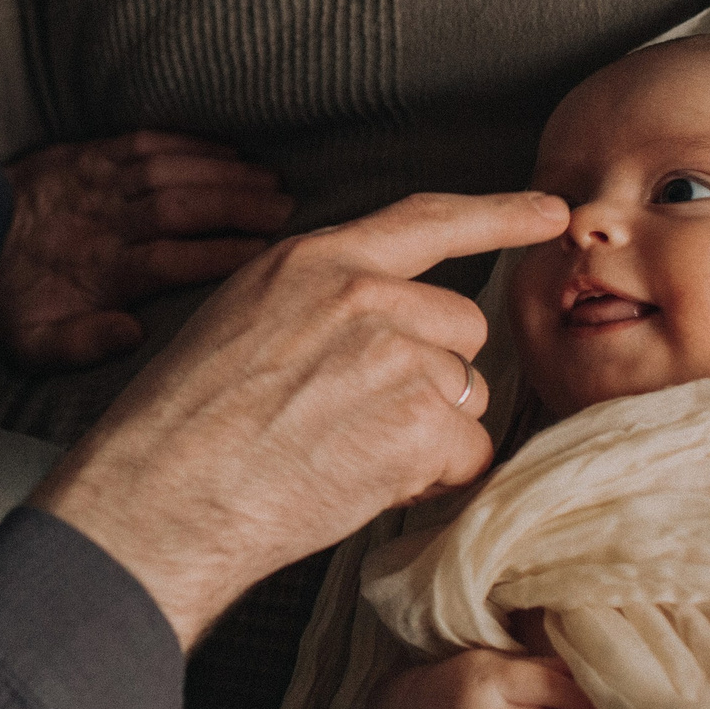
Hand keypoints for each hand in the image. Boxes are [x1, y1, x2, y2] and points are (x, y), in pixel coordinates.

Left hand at [0, 131, 293, 370]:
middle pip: (183, 208)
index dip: (222, 255)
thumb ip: (83, 345)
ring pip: (171, 171)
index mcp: (101, 269)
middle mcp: (107, 220)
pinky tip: (226, 147)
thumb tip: (135, 335)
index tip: (265, 256)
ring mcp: (100, 181)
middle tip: (288, 212)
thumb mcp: (33, 344)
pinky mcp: (90, 153)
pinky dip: (188, 141)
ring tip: (272, 180)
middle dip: (240, 207)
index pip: (174, 259)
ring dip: (225, 172)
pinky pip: (146, 141)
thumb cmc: (9, 298)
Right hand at [30, 191, 572, 647]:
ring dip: (428, 433)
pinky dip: (430, 480)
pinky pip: (467, 453)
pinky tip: (360, 482)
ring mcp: (395, 353)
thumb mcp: (243, 322)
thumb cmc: (183, 427)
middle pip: (461, 327)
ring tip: (343, 454)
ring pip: (466, 394)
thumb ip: (321, 305)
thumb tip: (386, 328)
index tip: (550, 212)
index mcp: (314, 261)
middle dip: (433, 378)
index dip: (498, 214)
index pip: (426, 220)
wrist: (159, 496)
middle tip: (355, 421)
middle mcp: (362, 293)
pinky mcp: (418, 420)